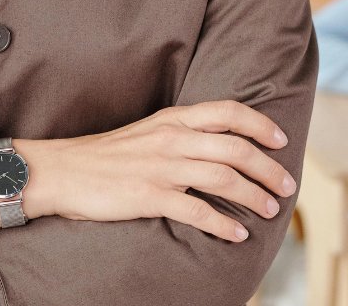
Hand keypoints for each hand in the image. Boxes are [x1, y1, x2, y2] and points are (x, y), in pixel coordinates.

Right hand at [27, 100, 295, 243]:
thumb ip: (180, 134)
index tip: (281, 140)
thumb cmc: (103, 156)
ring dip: (254, 196)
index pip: (228, 111)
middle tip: (287, 185)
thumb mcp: (146, 132)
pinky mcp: (148, 196)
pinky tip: (236, 235)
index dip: (260, 124)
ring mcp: (161, 167)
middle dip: (268, 168)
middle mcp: (171, 138)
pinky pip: (197, 211)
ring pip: (224, 178)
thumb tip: (216, 146)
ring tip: (271, 210)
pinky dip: (223, 225)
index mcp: (172, 119)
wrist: (60, 171)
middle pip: (236, 148)